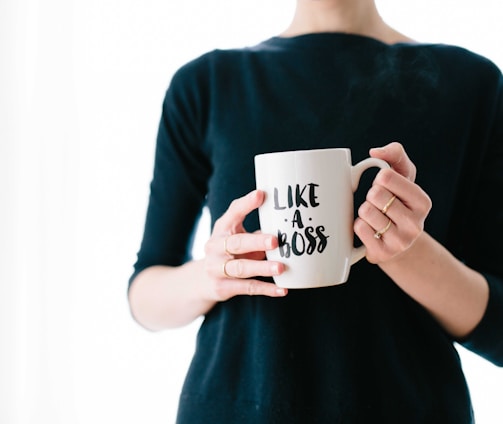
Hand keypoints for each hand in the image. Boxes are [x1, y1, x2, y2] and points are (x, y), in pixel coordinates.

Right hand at [204, 190, 287, 300]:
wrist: (203, 281)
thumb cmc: (230, 252)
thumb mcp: (237, 236)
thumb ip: (257, 230)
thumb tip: (289, 224)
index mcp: (222, 229)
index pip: (233, 213)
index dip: (246, 204)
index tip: (261, 194)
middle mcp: (215, 247)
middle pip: (236, 243)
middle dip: (256, 242)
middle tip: (275, 241)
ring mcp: (216, 268)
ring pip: (241, 268)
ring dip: (262, 267)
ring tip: (281, 268)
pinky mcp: (222, 287)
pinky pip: (247, 288)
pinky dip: (266, 289)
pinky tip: (282, 290)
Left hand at [354, 142, 431, 263]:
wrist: (397, 242)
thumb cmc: (398, 202)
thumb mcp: (403, 176)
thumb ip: (395, 154)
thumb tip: (375, 152)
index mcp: (422, 202)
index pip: (386, 177)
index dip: (379, 179)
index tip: (385, 186)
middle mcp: (416, 224)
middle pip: (375, 194)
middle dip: (371, 196)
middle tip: (379, 204)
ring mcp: (400, 241)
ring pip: (365, 211)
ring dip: (364, 211)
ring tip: (375, 217)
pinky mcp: (383, 254)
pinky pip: (359, 228)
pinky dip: (358, 225)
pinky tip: (370, 229)